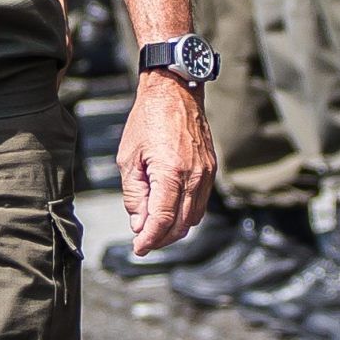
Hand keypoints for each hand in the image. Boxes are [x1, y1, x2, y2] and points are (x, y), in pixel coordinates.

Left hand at [118, 72, 217, 253]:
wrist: (175, 91)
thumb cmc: (148, 119)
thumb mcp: (129, 158)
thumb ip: (134, 195)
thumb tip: (139, 223)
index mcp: (171, 172)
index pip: (162, 220)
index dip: (149, 239)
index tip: (138, 248)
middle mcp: (194, 176)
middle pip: (181, 225)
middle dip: (162, 239)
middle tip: (144, 242)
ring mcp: (206, 173)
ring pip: (194, 217)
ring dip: (175, 229)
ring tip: (155, 229)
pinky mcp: (211, 169)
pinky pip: (201, 201)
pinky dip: (185, 213)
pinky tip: (170, 211)